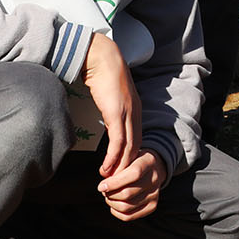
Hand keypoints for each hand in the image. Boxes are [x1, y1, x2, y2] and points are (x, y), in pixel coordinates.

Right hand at [80, 34, 140, 177]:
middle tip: (117, 181)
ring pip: (128, 148)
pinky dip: (113, 158)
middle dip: (126, 166)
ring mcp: (127, 114)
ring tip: (110, 179)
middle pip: (135, 147)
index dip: (130, 156)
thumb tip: (106, 114)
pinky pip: (117, 142)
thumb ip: (112, 106)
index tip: (121, 168)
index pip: (136, 139)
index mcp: (135, 109)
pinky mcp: (116, 114)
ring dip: (119, 166)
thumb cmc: (103, 73)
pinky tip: (106, 168)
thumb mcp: (111, 95)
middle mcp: (135, 113)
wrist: (101, 57)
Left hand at [96, 149, 166, 220]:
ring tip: (109, 195)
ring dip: (111, 203)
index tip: (101, 186)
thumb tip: (103, 185)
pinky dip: (116, 211)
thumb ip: (114, 166)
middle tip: (104, 190)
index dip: (115, 182)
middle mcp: (154, 179)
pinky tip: (114, 203)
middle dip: (110, 194)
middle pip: (128, 193)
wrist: (154, 168)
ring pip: (126, 207)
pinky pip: (128, 216)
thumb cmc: (133, 162)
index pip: (133, 174)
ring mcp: (154, 194)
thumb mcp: (126, 157)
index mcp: (148, 163)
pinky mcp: (152, 206)